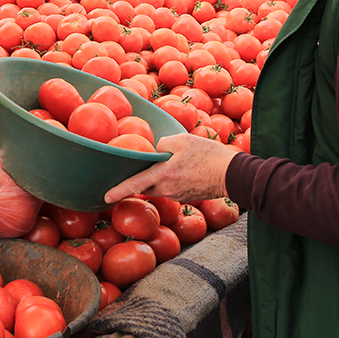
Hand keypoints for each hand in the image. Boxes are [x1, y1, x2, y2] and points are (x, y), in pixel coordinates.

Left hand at [104, 134, 235, 204]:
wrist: (232, 175)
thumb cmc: (209, 155)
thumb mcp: (183, 140)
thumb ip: (164, 143)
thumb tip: (155, 148)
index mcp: (163, 175)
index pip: (135, 184)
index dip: (119, 191)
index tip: (106, 197)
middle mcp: (167, 189)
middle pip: (145, 187)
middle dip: (137, 182)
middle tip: (129, 173)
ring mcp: (177, 195)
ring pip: (158, 188)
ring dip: (156, 180)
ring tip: (162, 167)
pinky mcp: (186, 197)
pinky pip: (171, 189)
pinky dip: (169, 181)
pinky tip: (179, 171)